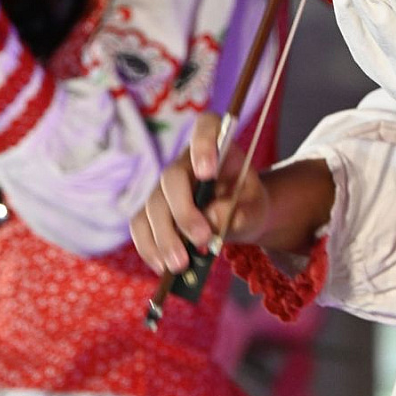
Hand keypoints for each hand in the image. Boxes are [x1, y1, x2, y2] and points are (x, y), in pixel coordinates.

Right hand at [132, 112, 269, 274]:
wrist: (240, 215)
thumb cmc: (249, 203)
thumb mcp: (255, 207)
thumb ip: (239, 211)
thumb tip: (211, 220)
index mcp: (217, 145)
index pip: (205, 128)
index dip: (203, 146)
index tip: (208, 172)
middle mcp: (185, 160)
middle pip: (172, 179)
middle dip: (184, 213)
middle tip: (203, 240)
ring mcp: (164, 186)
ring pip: (152, 207)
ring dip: (164, 239)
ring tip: (180, 266)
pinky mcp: (152, 211)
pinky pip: (141, 227)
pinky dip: (149, 248)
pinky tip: (162, 267)